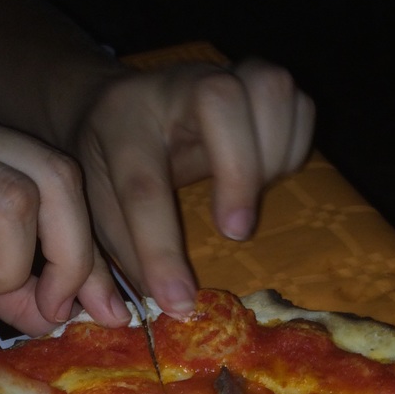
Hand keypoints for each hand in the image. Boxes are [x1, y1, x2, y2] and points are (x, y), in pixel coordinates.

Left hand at [72, 59, 314, 315]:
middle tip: (235, 231)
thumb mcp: (96, 213)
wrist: (116, 107)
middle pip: (220, 100)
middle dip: (238, 169)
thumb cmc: (109, 172)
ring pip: (270, 88)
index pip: (143, 186)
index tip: (180, 303)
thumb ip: (111, 262)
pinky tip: (266, 176)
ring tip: (248, 200)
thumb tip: (131, 318)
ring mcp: (220, 75)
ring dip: (272, 156)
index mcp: (121, 123)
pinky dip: (293, 147)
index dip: (162, 249)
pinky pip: (298, 105)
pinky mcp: (255, 80)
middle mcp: (171, 87)